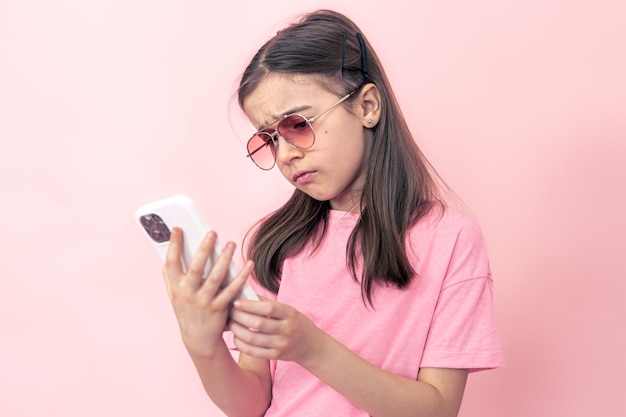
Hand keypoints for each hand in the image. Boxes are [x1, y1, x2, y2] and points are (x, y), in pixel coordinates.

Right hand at [162, 227, 253, 357]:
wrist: (197, 338)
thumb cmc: (187, 309)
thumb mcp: (174, 293)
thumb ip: (172, 274)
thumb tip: (170, 247)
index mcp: (175, 287)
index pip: (171, 263)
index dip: (173, 245)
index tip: (177, 228)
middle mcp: (187, 294)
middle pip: (196, 267)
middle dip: (204, 248)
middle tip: (212, 232)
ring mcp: (203, 302)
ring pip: (215, 277)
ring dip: (224, 259)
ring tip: (230, 244)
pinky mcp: (219, 308)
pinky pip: (232, 289)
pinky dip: (242, 276)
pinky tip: (248, 264)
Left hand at [229, 298, 324, 364]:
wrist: (310, 345)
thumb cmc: (294, 322)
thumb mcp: (287, 310)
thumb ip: (267, 303)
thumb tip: (245, 293)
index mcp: (289, 314)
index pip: (268, 308)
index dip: (250, 305)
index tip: (236, 302)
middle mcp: (286, 329)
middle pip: (258, 324)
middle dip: (240, 317)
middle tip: (230, 312)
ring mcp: (281, 344)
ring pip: (253, 339)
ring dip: (237, 330)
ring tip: (230, 324)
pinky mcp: (276, 356)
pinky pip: (254, 352)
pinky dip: (241, 344)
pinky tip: (236, 337)